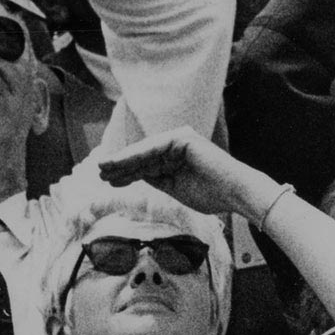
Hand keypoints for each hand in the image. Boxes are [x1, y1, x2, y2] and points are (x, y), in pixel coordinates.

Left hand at [96, 127, 276, 219]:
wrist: (235, 193)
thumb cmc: (212, 195)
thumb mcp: (175, 188)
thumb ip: (157, 179)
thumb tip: (135, 176)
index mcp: (176, 156)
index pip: (146, 165)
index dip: (126, 172)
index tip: (108, 181)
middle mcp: (177, 144)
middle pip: (142, 157)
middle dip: (120, 166)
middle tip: (99, 173)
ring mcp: (179, 139)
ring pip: (144, 153)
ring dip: (122, 161)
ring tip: (103, 169)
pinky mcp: (182, 139)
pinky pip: (153, 149)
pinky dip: (135, 157)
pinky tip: (118, 164)